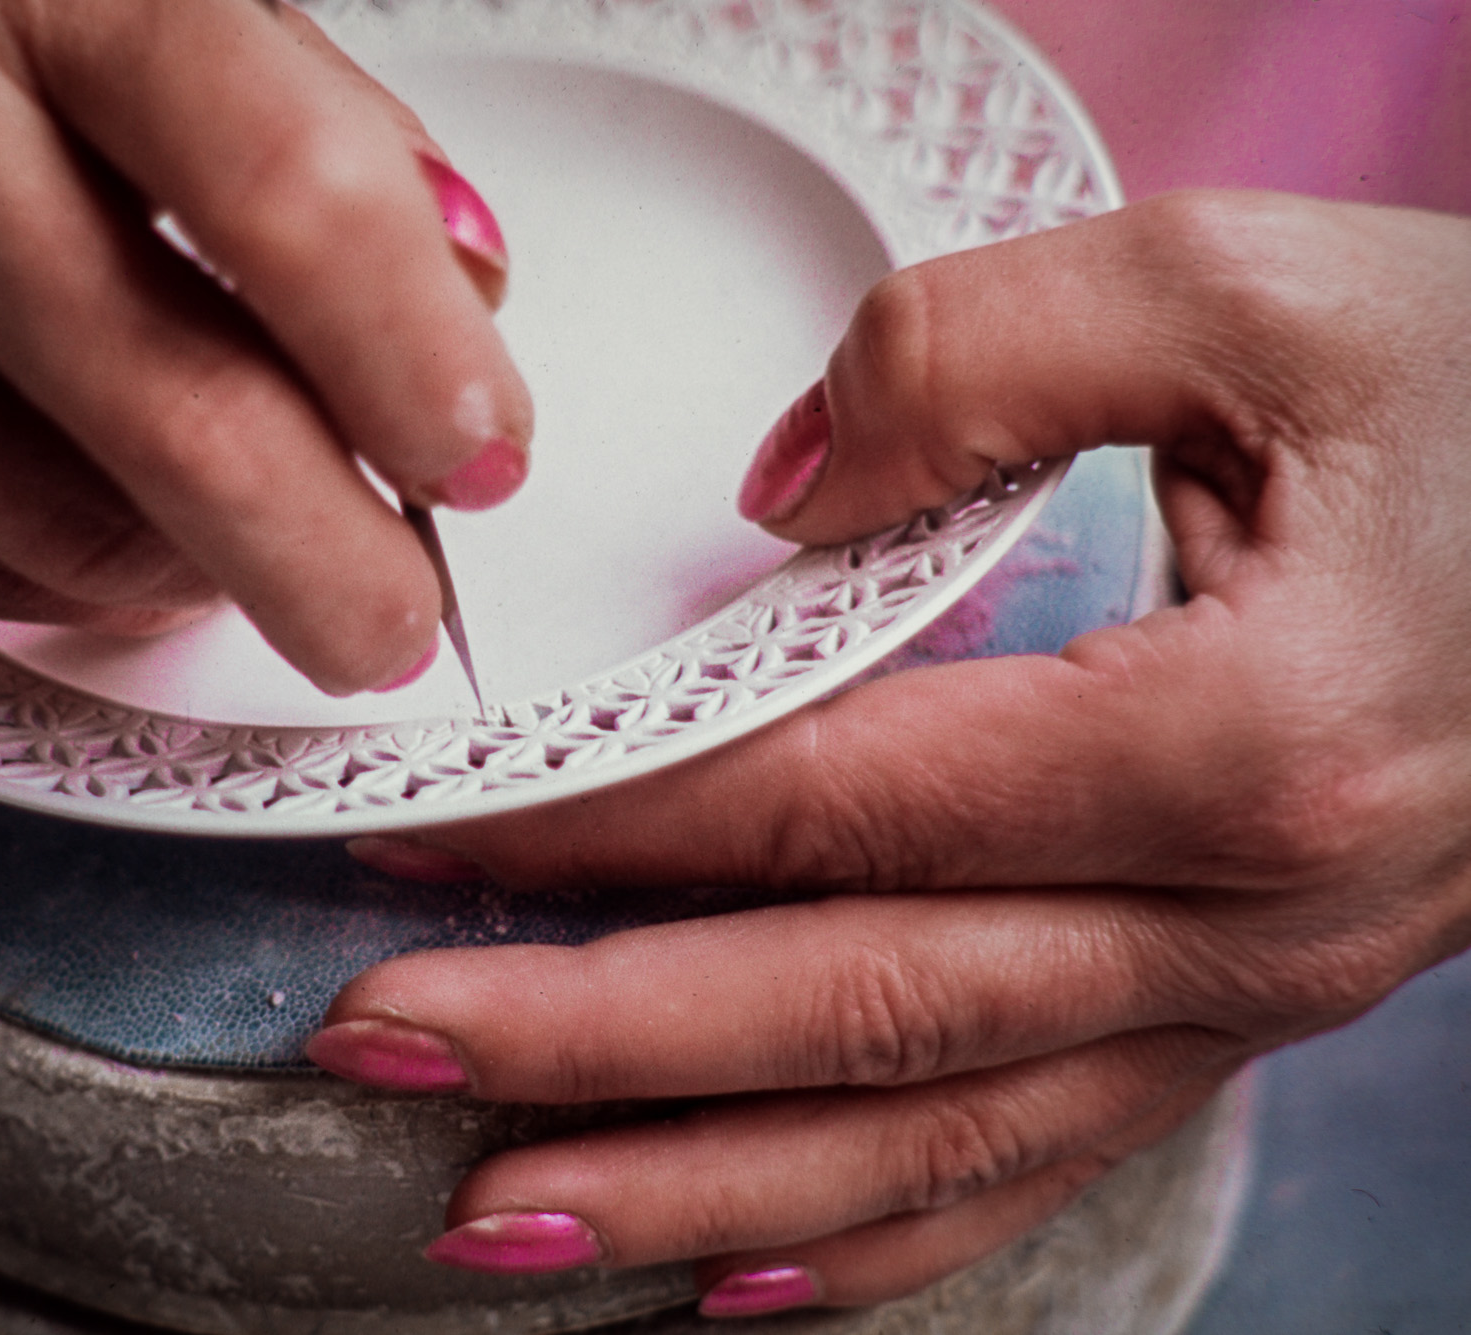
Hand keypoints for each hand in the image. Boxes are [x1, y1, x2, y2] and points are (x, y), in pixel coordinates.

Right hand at [0, 0, 528, 693]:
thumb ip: (283, 112)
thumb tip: (461, 282)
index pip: (284, 189)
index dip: (414, 355)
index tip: (481, 452)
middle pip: (186, 423)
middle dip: (336, 567)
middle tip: (392, 615)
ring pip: (70, 533)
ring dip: (185, 556)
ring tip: (199, 504)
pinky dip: (40, 563)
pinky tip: (42, 484)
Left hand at [309, 192, 1470, 1314]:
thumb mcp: (1255, 295)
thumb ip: (988, 354)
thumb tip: (772, 497)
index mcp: (1233, 746)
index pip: (839, 805)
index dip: (614, 822)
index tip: (439, 820)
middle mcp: (1237, 925)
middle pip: (845, 1006)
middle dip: (588, 1041)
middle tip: (375, 1042)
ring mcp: (1242, 1003)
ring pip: (923, 1135)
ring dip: (690, 1186)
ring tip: (489, 1210)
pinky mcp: (1233, 1017)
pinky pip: (1032, 1165)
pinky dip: (873, 1238)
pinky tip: (733, 1276)